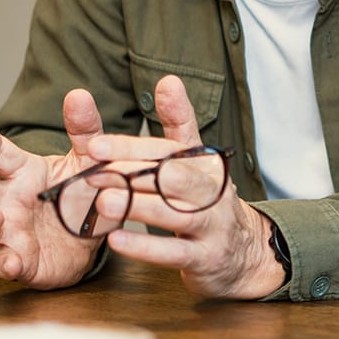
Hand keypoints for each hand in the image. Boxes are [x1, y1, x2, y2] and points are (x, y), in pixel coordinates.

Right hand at [0, 89, 108, 288]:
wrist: (95, 238)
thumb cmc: (80, 194)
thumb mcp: (89, 160)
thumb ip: (85, 131)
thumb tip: (79, 93)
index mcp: (21, 172)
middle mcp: (5, 200)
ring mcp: (8, 232)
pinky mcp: (21, 262)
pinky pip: (6, 265)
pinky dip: (6, 264)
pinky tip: (10, 263)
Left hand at [87, 75, 285, 299]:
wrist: (246, 254)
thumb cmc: (209, 202)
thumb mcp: (198, 162)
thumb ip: (180, 123)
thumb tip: (168, 81)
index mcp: (205, 165)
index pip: (169, 150)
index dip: (133, 146)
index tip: (95, 144)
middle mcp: (212, 192)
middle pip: (173, 176)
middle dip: (132, 172)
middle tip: (92, 171)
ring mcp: (211, 226)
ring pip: (175, 213)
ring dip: (138, 206)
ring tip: (102, 201)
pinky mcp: (205, 258)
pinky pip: (174, 252)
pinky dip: (146, 247)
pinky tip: (117, 241)